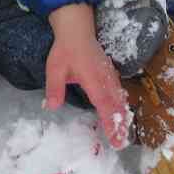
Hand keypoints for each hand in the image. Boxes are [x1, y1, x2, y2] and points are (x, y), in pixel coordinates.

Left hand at [45, 4, 131, 148]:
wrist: (77, 29)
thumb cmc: (65, 49)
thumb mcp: (54, 68)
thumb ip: (54, 88)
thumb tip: (51, 107)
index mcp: (92, 79)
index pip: (104, 104)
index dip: (109, 121)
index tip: (113, 137)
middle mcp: (105, 79)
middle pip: (116, 105)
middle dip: (119, 124)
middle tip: (120, 143)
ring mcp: (109, 76)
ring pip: (120, 99)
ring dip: (122, 116)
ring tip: (122, 134)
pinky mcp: (110, 74)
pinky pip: (119, 92)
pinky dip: (121, 105)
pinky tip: (121, 114)